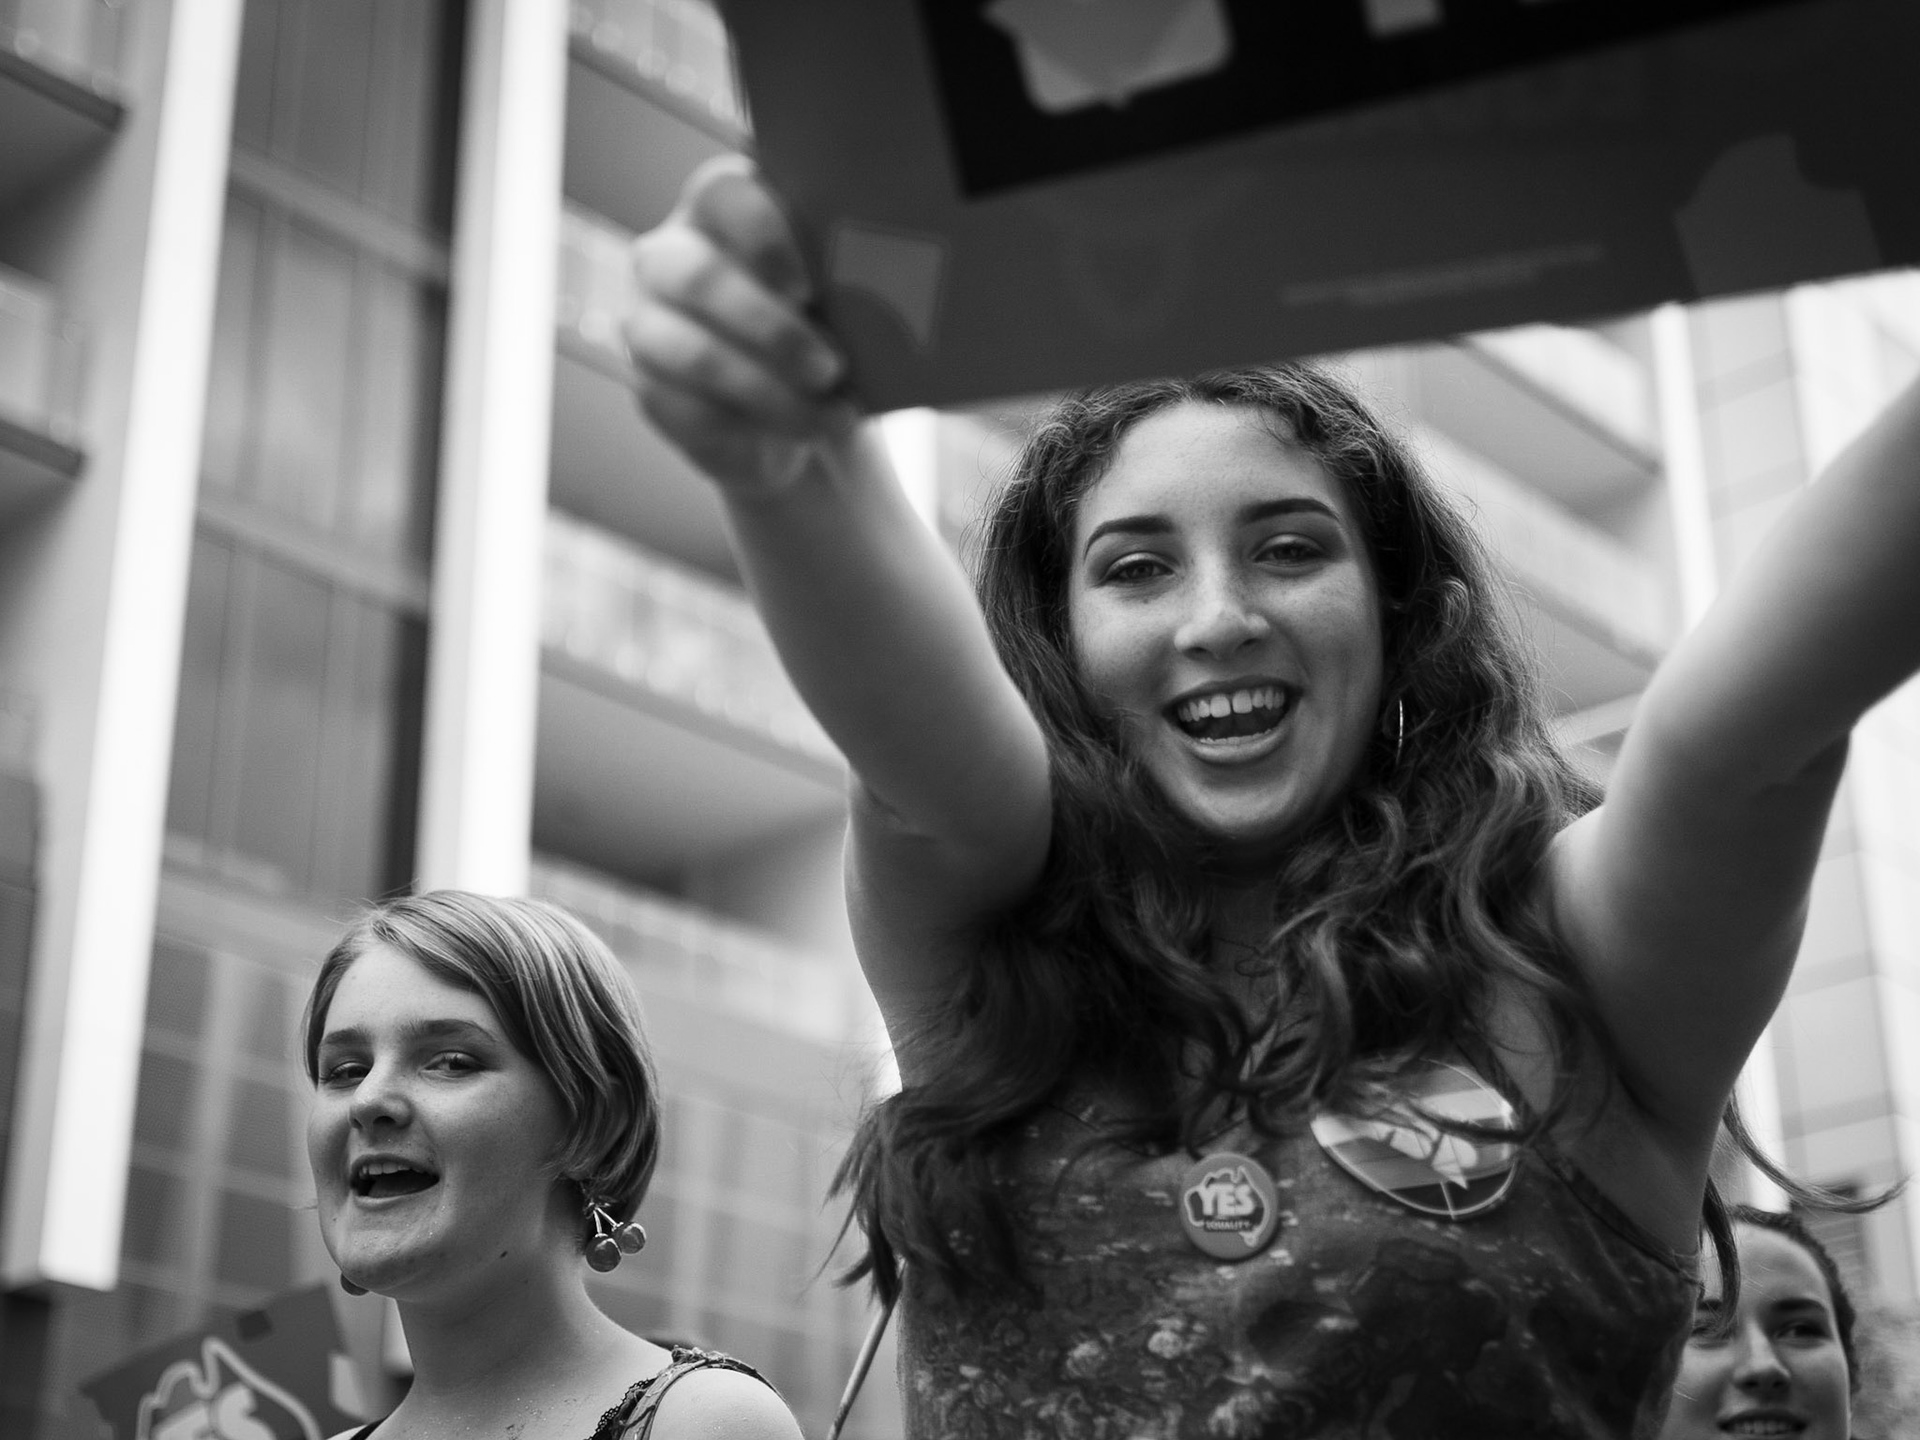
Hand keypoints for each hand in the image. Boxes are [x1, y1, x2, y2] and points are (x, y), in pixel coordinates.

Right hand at [626, 156, 855, 496]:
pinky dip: (755, 427)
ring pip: (694, 353)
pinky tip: (799, 434)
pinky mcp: (648, 388)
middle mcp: (670, 256)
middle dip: (773, 330)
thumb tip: (891, 288)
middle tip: (832, 367)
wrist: (797, 415)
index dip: (764, 238)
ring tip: (830, 416)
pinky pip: (690, 409)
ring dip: (770, 391)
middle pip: (700, 278)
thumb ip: (852, 281)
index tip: (810, 286)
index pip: (723, 194)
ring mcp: (647, 322)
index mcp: (720, 210)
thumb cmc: (826, 333)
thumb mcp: (845, 301)